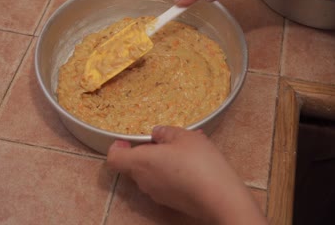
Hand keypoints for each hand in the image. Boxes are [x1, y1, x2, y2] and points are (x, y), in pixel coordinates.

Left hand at [107, 126, 266, 223]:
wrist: (220, 198)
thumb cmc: (199, 163)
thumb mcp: (185, 136)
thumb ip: (166, 132)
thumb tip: (156, 133)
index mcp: (141, 162)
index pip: (114, 158)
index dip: (117, 147)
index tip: (127, 140)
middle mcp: (144, 181)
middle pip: (134, 165)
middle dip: (146, 151)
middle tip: (165, 139)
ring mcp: (157, 194)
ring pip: (151, 173)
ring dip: (161, 160)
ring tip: (186, 147)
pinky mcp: (171, 201)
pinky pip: (164, 182)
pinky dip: (172, 171)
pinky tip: (193, 162)